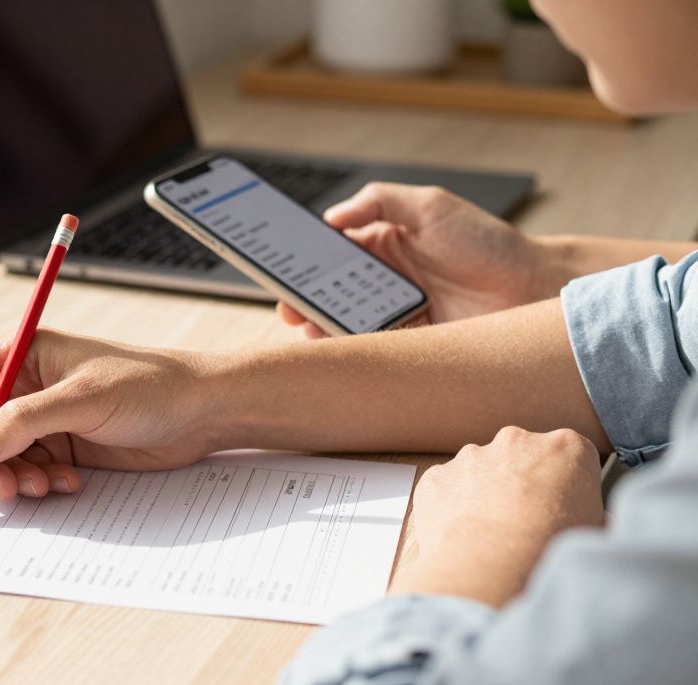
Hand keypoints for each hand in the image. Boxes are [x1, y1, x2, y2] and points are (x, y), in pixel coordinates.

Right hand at [0, 330, 220, 500]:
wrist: (202, 412)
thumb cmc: (150, 386)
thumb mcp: (85, 398)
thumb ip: (27, 421)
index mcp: (22, 354)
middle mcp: (25, 385)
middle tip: (5, 486)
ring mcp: (42, 419)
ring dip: (13, 477)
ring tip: (44, 486)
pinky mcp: (61, 447)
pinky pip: (28, 471)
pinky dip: (39, 483)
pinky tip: (68, 482)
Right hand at [277, 183, 566, 338]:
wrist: (535, 290)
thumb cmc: (489, 243)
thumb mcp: (431, 205)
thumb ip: (379, 201)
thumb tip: (332, 215)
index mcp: (384, 244)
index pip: (333, 252)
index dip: (306, 260)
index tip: (282, 267)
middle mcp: (385, 281)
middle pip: (332, 291)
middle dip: (305, 299)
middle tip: (288, 306)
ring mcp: (395, 314)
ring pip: (346, 322)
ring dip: (322, 326)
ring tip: (307, 329)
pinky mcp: (409, 344)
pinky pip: (371, 347)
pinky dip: (351, 349)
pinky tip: (338, 347)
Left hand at [390, 426, 604, 606]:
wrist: (493, 567)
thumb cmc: (550, 550)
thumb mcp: (597, 532)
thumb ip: (596, 516)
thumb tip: (599, 524)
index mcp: (566, 446)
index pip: (570, 457)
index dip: (566, 484)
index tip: (562, 505)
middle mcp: (517, 440)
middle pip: (522, 457)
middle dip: (522, 483)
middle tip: (525, 522)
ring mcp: (472, 456)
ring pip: (480, 471)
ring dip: (485, 494)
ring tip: (492, 535)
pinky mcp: (438, 477)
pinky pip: (446, 490)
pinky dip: (452, 509)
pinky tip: (464, 536)